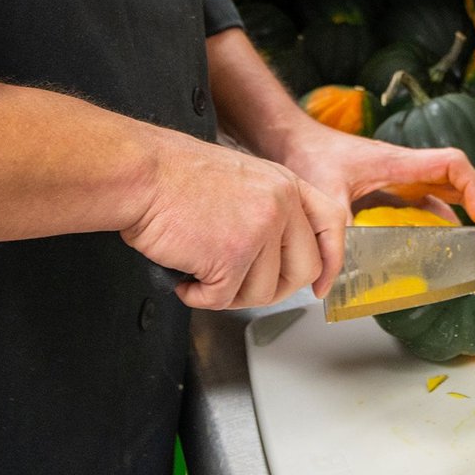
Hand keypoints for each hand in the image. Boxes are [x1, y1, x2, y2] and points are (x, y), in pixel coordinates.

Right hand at [122, 132, 348, 309]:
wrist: (143, 174)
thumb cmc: (175, 176)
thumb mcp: (242, 179)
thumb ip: (269, 210)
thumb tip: (278, 256)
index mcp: (284, 183)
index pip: (331, 224)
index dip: (331, 260)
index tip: (321, 285)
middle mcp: (279, 205)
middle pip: (302, 270)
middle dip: (271, 289)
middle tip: (238, 285)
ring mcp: (259, 231)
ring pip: (262, 293)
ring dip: (228, 294)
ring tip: (201, 272)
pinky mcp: (231, 257)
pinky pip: (223, 300)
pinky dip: (198, 296)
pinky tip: (184, 275)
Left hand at [273, 121, 474, 227]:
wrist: (289, 139)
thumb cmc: (309, 154)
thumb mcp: (324, 195)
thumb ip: (332, 236)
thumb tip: (331, 281)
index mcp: (398, 162)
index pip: (452, 165)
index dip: (474, 189)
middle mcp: (403, 167)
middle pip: (455, 179)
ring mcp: (395, 176)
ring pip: (440, 190)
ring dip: (459, 212)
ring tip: (470, 243)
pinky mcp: (384, 186)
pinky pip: (419, 201)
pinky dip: (433, 218)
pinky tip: (431, 242)